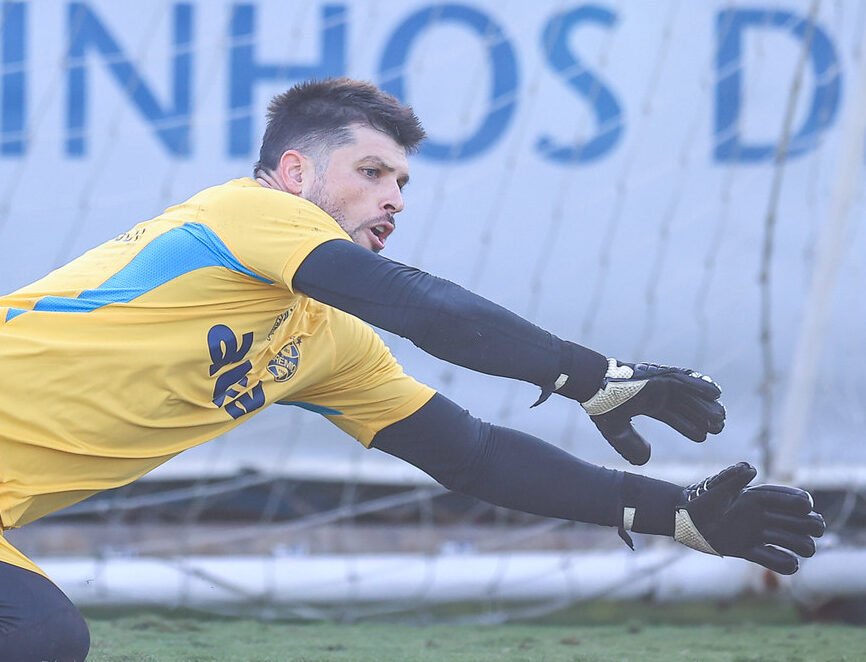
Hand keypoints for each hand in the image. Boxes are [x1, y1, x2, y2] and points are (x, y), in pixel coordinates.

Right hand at [581, 359, 725, 464]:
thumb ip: (631, 445)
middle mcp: (656, 391)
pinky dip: (700, 385)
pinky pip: (685, 379)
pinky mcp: (659, 374)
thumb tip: (647, 458)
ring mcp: (659, 381)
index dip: (687, 426)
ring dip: (706, 404)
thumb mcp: (616, 431)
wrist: (591, 383)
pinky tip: (716, 393)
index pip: (672, 416)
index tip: (703, 436)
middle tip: (719, 428)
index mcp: (646, 402)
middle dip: (702, 416)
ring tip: (721, 418)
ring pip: (689, 394)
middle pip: (685, 405)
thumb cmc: (600, 403)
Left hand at [674, 462, 825, 574]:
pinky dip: (784, 563)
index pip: (791, 498)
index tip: (804, 506)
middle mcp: (763, 515)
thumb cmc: (701, 499)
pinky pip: (773, 560)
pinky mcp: (749, 550)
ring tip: (801, 549)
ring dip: (800, 545)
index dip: (801, 502)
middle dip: (810, 524)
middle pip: (801, 521)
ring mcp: (758, 533)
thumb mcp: (717, 488)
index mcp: (759, 497)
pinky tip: (789, 563)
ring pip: (793, 541)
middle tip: (810, 529)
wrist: (685, 519)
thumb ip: (733, 478)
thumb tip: (752, 468)